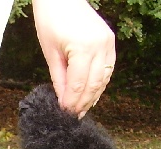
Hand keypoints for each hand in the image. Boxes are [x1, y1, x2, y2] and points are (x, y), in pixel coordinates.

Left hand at [32, 0, 115, 117]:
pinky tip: (91, 93)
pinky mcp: (110, 41)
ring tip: (82, 109)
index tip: (64, 113)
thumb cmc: (51, 20)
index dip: (71, 102)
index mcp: (83, 48)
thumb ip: (59, 78)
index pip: (78, 84)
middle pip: (93, 84)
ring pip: (103, 79)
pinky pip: (107, 68)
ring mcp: (108, 43)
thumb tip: (63, 100)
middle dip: (83, 103)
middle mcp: (100, 46)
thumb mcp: (50, 52)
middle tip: (74, 116)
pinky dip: (100, 83)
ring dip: (93, 96)